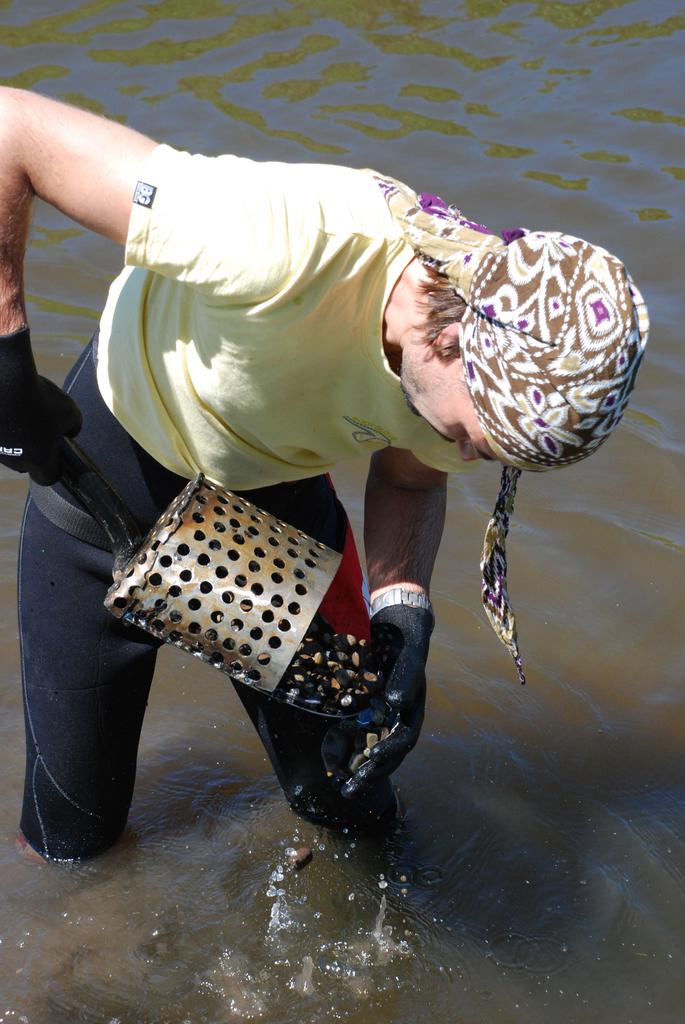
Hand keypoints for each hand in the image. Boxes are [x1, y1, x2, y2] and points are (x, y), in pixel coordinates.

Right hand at [0, 326, 81, 484]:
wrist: (5, 380)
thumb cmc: (42, 400)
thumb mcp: (70, 411)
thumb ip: (74, 427)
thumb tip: (71, 432)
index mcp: (38, 460)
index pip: (47, 478)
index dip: (54, 469)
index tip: (57, 456)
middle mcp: (14, 459)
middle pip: (26, 465)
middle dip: (34, 453)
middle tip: (40, 432)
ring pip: (9, 451)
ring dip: (16, 440)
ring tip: (22, 416)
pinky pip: (0, 437)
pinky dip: (4, 427)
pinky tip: (8, 410)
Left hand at [337, 603, 432, 798]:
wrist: (396, 625)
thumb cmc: (405, 641)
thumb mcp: (408, 655)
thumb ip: (405, 678)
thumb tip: (396, 702)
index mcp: (413, 710)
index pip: (404, 739)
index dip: (390, 751)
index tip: (372, 759)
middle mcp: (397, 718)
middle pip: (388, 752)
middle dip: (371, 773)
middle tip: (350, 790)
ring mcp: (381, 716)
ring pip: (371, 749)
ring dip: (358, 769)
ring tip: (341, 787)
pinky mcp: (365, 710)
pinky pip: (356, 735)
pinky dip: (346, 750)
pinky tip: (332, 764)